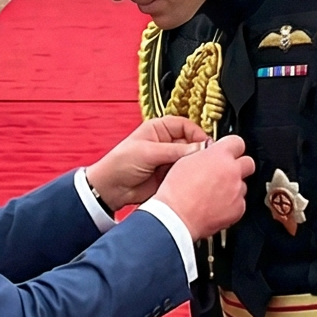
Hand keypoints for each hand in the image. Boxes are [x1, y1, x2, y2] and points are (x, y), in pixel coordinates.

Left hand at [87, 116, 210, 211]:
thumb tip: (200, 147)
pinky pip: (185, 174)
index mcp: (159, 128)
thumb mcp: (148, 152)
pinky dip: (189, 177)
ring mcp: (168, 159)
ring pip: (190, 160)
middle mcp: (166, 142)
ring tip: (194, 171)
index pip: (186, 126)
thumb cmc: (119, 164)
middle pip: (191, 143)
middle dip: (198, 151)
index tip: (206, 145)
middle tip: (204, 160)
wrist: (110, 189)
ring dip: (193, 165)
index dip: (197, 134)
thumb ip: (175, 150)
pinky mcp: (170, 175)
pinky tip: (189, 180)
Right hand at [155, 133, 253, 241]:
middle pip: (248, 162)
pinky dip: (232, 204)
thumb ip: (204, 154)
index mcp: (219, 155)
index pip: (237, 142)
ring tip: (215, 193)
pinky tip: (217, 206)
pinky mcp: (239, 208)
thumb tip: (209, 153)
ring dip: (234, 187)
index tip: (229, 151)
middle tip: (225, 173)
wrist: (176, 217)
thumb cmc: (176, 192)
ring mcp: (237, 190)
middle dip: (238, 166)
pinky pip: (240, 203)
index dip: (232, 147)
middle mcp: (232, 171)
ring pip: (243, 184)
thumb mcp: (185, 161)